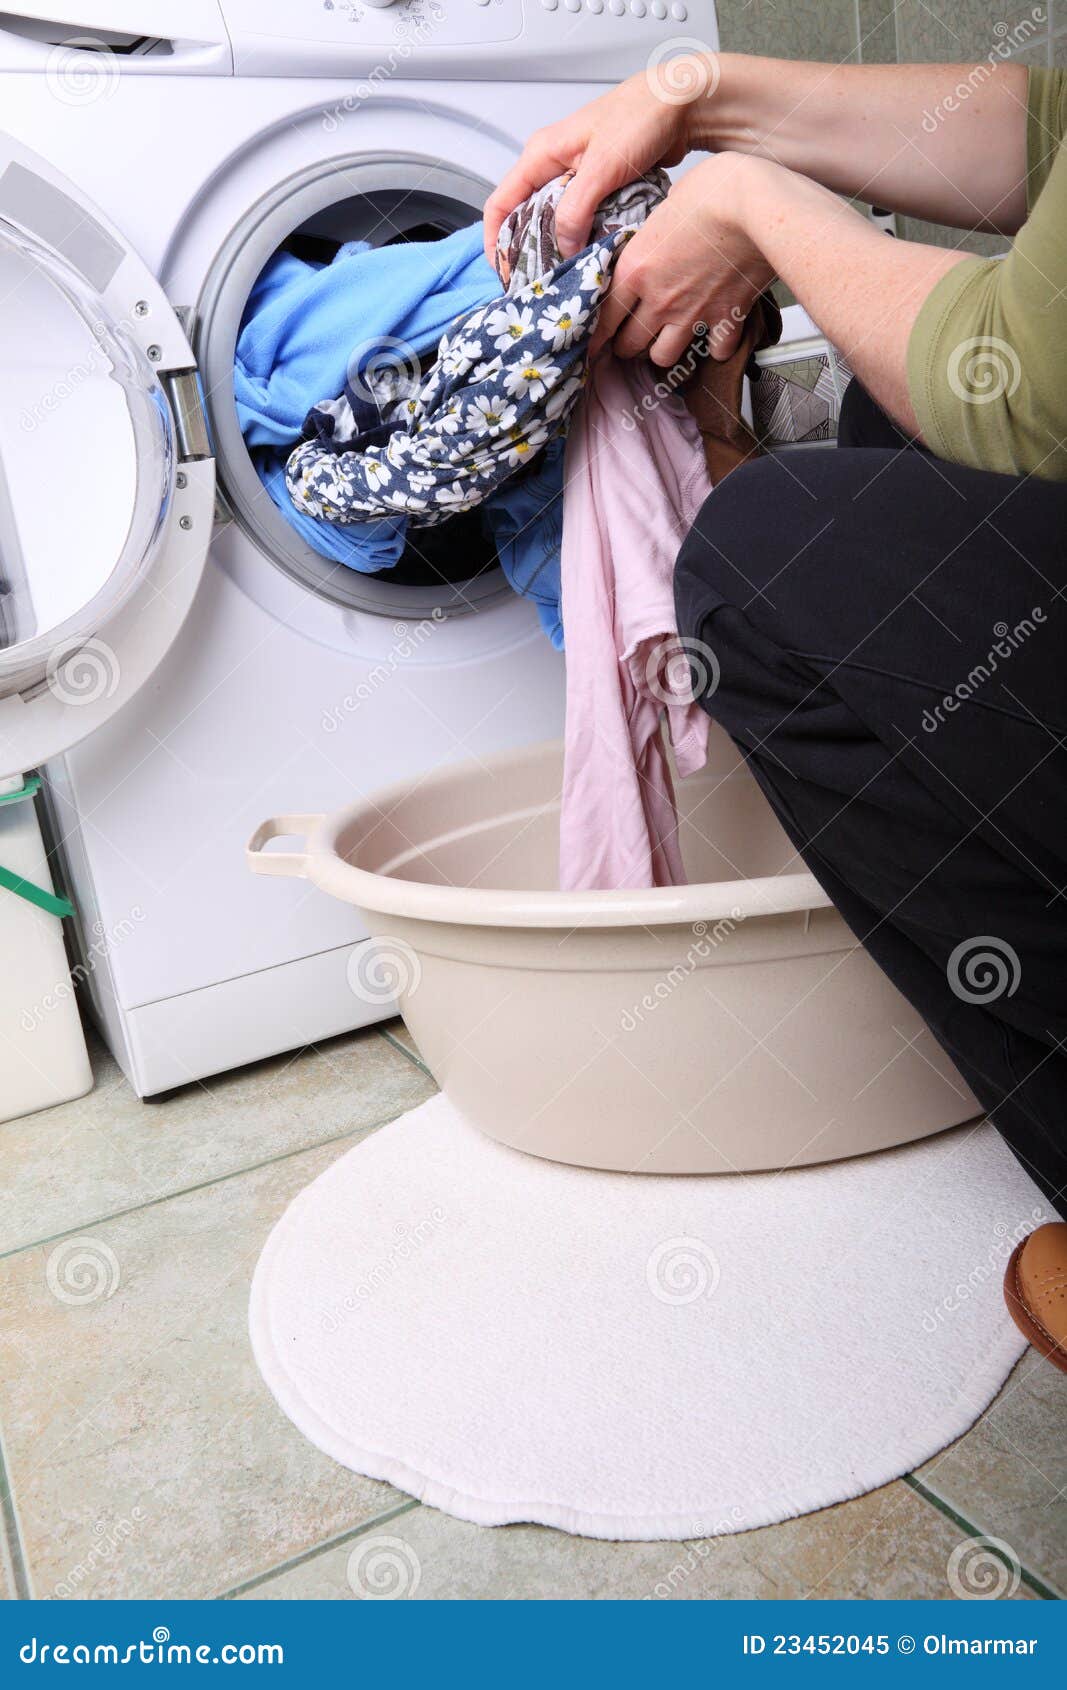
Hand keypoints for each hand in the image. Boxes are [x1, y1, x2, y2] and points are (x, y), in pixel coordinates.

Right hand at [482, 58, 717, 262]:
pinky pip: (581, 221)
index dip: (495, 242)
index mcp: (541, 155)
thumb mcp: (601, 167)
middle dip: (528, 253)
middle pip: (525, 219)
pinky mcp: (599, 187)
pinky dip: (583, 241)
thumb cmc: (640, 118)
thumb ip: (575, 209)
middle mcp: (553, 166)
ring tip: (563, 280)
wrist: (680, 104)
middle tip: (538, 286)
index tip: (505, 275)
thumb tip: (563, 248)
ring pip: (555, 223)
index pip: (500, 204)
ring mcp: (576, 178)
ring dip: (559, 250)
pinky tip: (590, 260)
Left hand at [590, 153, 775, 367]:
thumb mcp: (668, 202)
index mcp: (637, 268)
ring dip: (661, 351)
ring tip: (665, 340)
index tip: (592, 341)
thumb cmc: (715, 190)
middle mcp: (660, 299)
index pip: (603, 315)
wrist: (760, 208)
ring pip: (663, 357)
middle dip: (625, 344)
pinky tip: (714, 335)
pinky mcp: (725, 320)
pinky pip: (714, 351)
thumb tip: (657, 232)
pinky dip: (714, 348)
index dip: (595, 333)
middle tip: (628, 338)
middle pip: (629, 343)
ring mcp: (692, 314)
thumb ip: (655, 230)